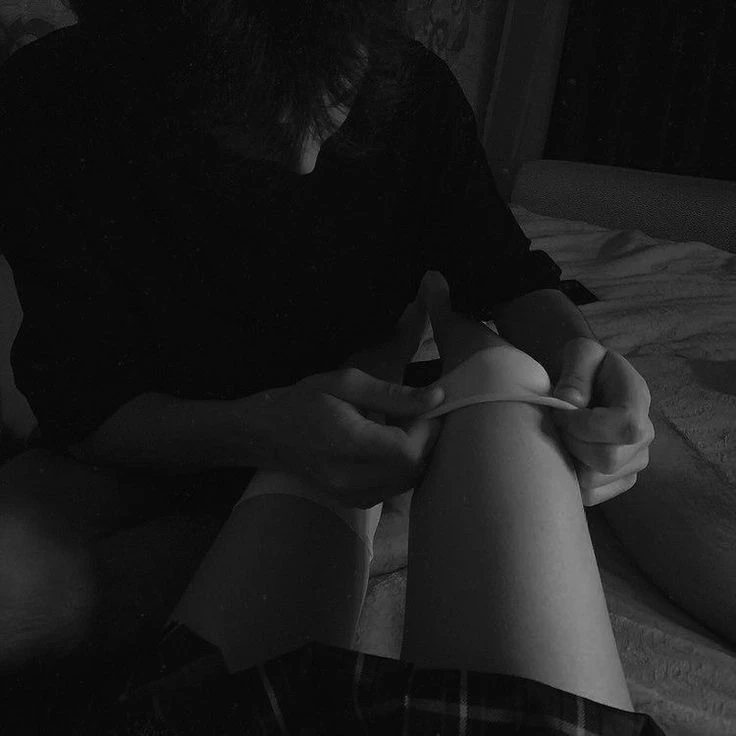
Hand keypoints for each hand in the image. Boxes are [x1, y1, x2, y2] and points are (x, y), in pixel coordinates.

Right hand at [253, 298, 444, 508]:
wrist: (267, 434)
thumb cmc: (305, 400)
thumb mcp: (347, 383)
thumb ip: (393, 394)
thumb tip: (437, 398)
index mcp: (347, 442)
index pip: (407, 450)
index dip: (427, 430)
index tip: (427, 407)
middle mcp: (350, 477)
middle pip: (412, 469)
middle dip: (424, 440)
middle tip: (415, 414)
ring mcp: (351, 495)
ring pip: (407, 481)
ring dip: (414, 454)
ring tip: (399, 427)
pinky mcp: (354, 502)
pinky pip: (393, 488)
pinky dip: (400, 468)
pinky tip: (387, 446)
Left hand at [551, 338, 654, 505]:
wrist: (588, 383)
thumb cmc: (584, 367)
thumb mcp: (581, 352)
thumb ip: (576, 371)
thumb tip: (572, 403)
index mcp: (638, 400)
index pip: (626, 426)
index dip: (586, 425)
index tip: (562, 412)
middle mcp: (643, 436)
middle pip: (608, 460)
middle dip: (571, 442)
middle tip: (557, 425)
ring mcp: (634, 462)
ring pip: (594, 480)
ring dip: (567, 459)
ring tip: (563, 437)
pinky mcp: (619, 481)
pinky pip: (590, 495)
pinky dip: (570, 478)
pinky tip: (567, 454)